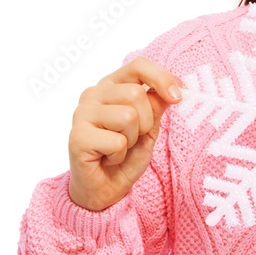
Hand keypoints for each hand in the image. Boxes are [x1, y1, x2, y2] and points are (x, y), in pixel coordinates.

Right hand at [67, 57, 184, 211]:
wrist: (105, 188)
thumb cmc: (126, 154)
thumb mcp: (150, 127)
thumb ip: (157, 105)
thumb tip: (176, 87)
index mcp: (111, 85)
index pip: (138, 66)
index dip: (161, 78)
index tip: (178, 97)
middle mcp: (93, 94)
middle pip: (136, 94)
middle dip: (146, 122)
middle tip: (133, 138)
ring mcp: (81, 114)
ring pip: (127, 116)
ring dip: (132, 139)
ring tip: (120, 148)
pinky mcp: (77, 137)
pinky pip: (116, 141)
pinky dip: (119, 155)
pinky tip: (107, 158)